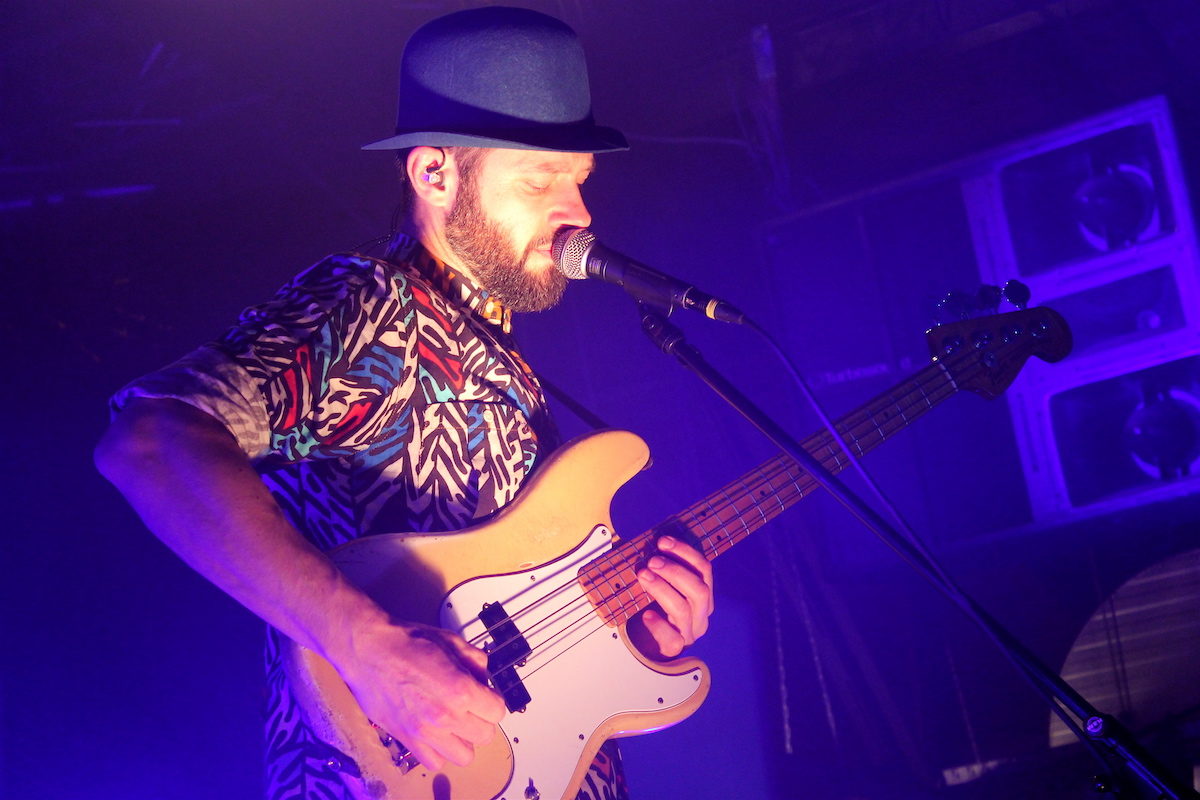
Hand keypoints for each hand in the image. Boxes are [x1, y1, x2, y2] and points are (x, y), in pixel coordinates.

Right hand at [335, 621, 506, 770]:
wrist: (368, 650)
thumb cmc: (404, 642)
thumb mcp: (451, 641)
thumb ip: (475, 660)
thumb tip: (485, 676)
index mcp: (460, 690)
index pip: (498, 712)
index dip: (493, 701)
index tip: (485, 696)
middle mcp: (445, 716)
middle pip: (486, 735)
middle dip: (482, 720)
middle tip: (471, 707)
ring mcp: (425, 732)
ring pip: (464, 756)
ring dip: (464, 739)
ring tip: (455, 723)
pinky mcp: (407, 740)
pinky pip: (435, 762)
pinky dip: (439, 751)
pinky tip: (436, 732)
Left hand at [629, 536, 714, 658]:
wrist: (652, 646)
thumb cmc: (660, 611)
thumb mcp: (668, 589)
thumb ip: (667, 571)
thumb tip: (653, 546)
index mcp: (704, 596)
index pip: (704, 570)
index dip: (685, 552)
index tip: (663, 542)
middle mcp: (702, 614)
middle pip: (699, 589)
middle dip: (675, 571)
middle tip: (652, 561)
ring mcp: (690, 632)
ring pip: (683, 609)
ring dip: (662, 588)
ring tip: (643, 576)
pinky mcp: (676, 648)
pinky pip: (672, 638)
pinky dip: (658, 625)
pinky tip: (646, 615)